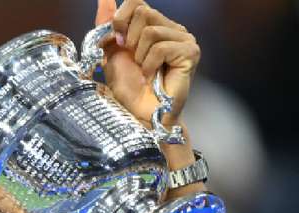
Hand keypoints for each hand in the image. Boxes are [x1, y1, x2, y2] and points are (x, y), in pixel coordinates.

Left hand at [95, 0, 199, 125]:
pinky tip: (152, 77)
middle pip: (143, 11)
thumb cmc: (128, 88)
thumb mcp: (111, 51)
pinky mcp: (190, 52)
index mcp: (155, 25)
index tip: (117, 42)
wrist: (139, 114)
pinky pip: (161, 47)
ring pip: (151, 30)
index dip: (121, 19)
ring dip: (139, 55)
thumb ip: (108, 24)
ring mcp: (184, 39)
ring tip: (144, 71)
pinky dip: (149, 65)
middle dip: (129, 39)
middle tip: (133, 60)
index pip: (137, 2)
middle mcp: (172, 28)